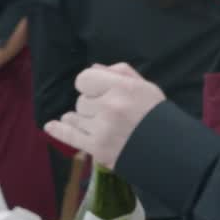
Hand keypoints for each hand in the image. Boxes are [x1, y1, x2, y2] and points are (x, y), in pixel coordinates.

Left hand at [44, 63, 164, 168]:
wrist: (169, 151)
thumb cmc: (157, 116)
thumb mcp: (145, 87)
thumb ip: (119, 73)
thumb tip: (94, 68)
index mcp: (122, 87)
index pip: (84, 79)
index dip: (89, 85)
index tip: (97, 92)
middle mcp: (109, 106)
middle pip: (81, 101)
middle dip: (91, 105)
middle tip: (109, 114)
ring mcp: (101, 128)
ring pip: (76, 117)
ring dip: (82, 119)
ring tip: (92, 122)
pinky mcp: (97, 149)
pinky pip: (70, 136)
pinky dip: (59, 130)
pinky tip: (50, 125)